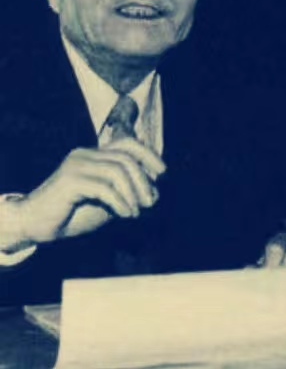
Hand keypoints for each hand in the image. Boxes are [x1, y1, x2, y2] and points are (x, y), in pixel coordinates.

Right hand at [2, 138, 164, 250]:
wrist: (38, 226)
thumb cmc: (75, 214)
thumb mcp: (109, 202)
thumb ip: (128, 193)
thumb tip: (155, 192)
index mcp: (95, 154)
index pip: (127, 143)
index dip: (148, 154)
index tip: (163, 173)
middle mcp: (86, 154)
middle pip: (126, 158)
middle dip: (144, 180)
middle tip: (150, 202)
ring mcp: (76, 165)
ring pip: (117, 170)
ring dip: (133, 192)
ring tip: (137, 211)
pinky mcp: (69, 180)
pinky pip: (104, 187)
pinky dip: (120, 201)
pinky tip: (127, 214)